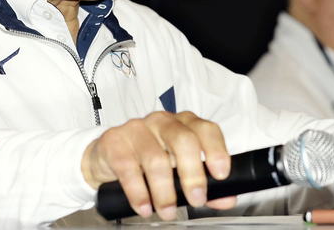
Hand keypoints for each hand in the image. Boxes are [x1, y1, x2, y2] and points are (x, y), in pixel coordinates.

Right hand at [81, 111, 236, 219]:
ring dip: (164, 192)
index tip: (221, 174)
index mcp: (183, 123)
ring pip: (156, 159)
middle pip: (183, 140)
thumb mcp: (178, 168)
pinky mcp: (115, 141)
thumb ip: (204, 182)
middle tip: (196, 199)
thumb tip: (226, 199)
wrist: (108, 156)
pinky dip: (138, 192)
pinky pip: (128, 167)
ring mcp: (137, 128)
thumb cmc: (148, 159)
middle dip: (193, 174)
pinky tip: (144, 206)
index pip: (206, 129)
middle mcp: (162, 121)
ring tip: (167, 212)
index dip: (216, 150)